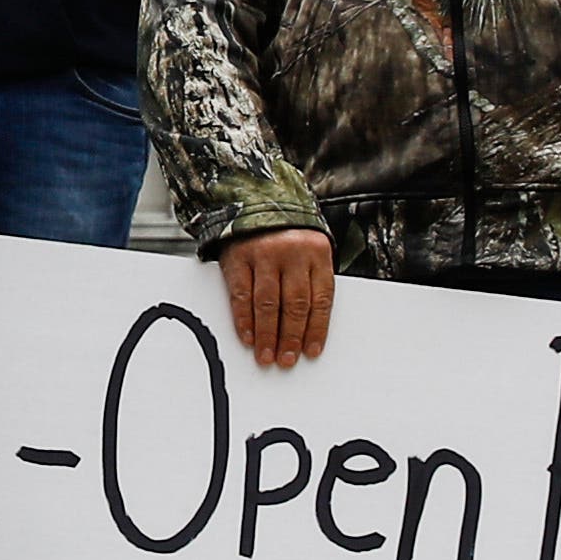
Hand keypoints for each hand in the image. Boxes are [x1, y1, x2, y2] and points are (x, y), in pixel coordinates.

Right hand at [221, 226, 333, 369]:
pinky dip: (244, 319)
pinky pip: (241, 294)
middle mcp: (293, 252)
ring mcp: (264, 253)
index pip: (321, 298)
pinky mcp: (239, 256)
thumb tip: (308, 330)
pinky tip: (247, 336)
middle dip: (291, 337)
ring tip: (266, 355)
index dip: (317, 329)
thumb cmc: (286, 234)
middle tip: (286, 359)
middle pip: (295, 304)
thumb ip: (310, 282)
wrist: (254, 200)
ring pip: (268, 303)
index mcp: (318, 253)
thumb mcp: (309, 251)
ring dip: (267, 334)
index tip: (311, 351)